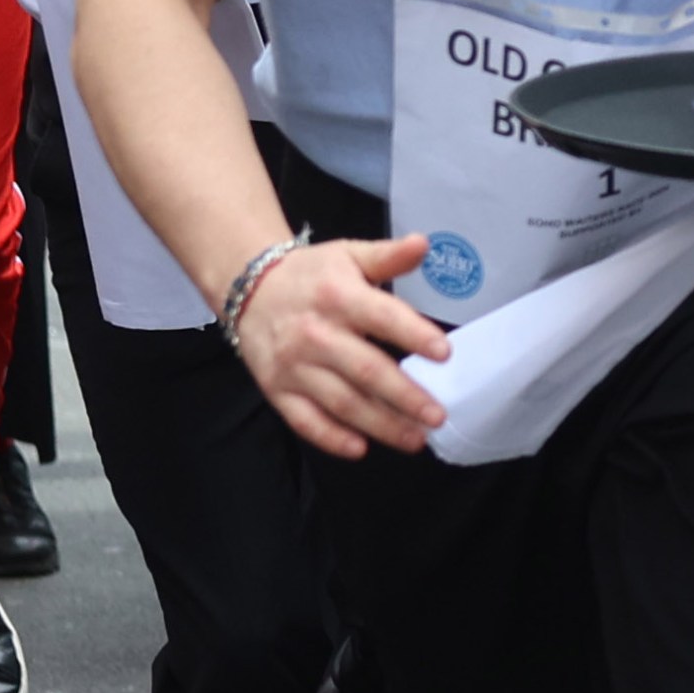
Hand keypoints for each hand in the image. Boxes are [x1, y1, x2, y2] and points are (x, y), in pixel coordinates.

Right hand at [230, 235, 452, 457]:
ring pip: (341, 402)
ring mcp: (293, 365)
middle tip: (437, 416)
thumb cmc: (312, 274)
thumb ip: (388, 256)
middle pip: (365, 370)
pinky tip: (360, 448)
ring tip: (415, 439)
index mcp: (338, 296)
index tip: (445, 353)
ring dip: (380, 424)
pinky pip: (304, 420)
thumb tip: (424, 243)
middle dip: (405, 396)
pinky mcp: (277, 389)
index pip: (382, 317)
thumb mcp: (349, 255)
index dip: (414, 335)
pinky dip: (331, 437)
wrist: (248, 288)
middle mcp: (315, 333)